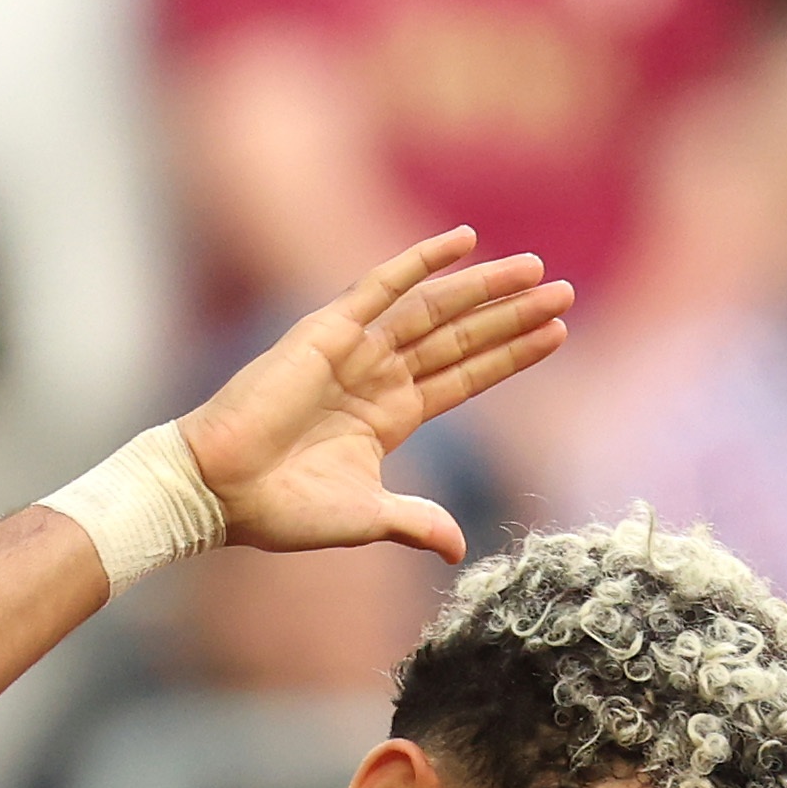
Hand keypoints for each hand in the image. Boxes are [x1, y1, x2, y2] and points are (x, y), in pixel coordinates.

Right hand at [178, 229, 572, 563]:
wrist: (220, 491)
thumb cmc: (281, 510)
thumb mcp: (366, 518)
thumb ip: (415, 521)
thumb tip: (458, 548)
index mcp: (391, 416)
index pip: (466, 377)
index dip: (511, 356)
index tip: (556, 335)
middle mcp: (379, 376)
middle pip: (462, 337)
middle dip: (513, 316)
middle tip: (567, 292)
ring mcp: (356, 350)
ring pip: (436, 310)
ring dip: (486, 289)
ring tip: (538, 271)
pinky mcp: (327, 331)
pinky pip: (383, 285)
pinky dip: (422, 260)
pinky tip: (466, 240)